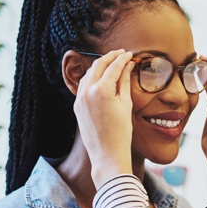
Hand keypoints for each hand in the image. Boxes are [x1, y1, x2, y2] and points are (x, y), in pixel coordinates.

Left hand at [72, 49, 135, 187]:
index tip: (130, 54)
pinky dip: (92, 77)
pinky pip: (83, 85)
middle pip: (98, 65)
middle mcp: (87, 91)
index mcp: (102, 90)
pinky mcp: (77, 106)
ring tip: (112, 62)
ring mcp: (80, 99)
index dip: (122, 59)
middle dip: (110, 57)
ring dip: (100, 66)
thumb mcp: (126, 104)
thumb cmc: (121, 132)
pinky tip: (100, 77)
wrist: (107, 154)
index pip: (113, 67)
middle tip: (121, 53)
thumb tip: (127, 66)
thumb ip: (124, 82)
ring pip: (89, 74)